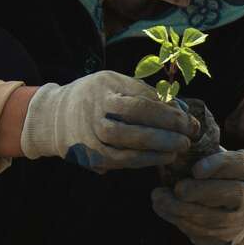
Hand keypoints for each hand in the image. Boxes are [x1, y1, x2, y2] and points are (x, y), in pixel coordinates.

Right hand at [18, 72, 198, 172]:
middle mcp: (95, 107)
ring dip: (159, 147)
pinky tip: (162, 157)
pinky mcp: (91, 154)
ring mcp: (91, 132)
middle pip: (136, 117)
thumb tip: (181, 109)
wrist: (55, 116)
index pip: (143, 98)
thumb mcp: (115, 84)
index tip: (188, 119)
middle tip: (188, 136)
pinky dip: (146, 160)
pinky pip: (122, 160)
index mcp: (105, 86)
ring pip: (128, 142)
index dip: (170, 110)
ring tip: (178, 148)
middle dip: (167, 128)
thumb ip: (145, 93)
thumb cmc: (95, 97)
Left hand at [151, 149, 243, 244]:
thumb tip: (172, 146)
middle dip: (200, 191)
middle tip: (177, 188)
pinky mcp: (224, 239)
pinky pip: (202, 233)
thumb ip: (197, 152)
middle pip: (232, 194)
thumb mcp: (211, 160)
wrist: (233, 210)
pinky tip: (163, 209)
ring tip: (158, 198)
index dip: (219, 165)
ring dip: (181, 209)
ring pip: (213, 218)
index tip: (196, 170)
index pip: (240, 164)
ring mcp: (239, 221)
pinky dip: (179, 221)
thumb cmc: (214, 176)